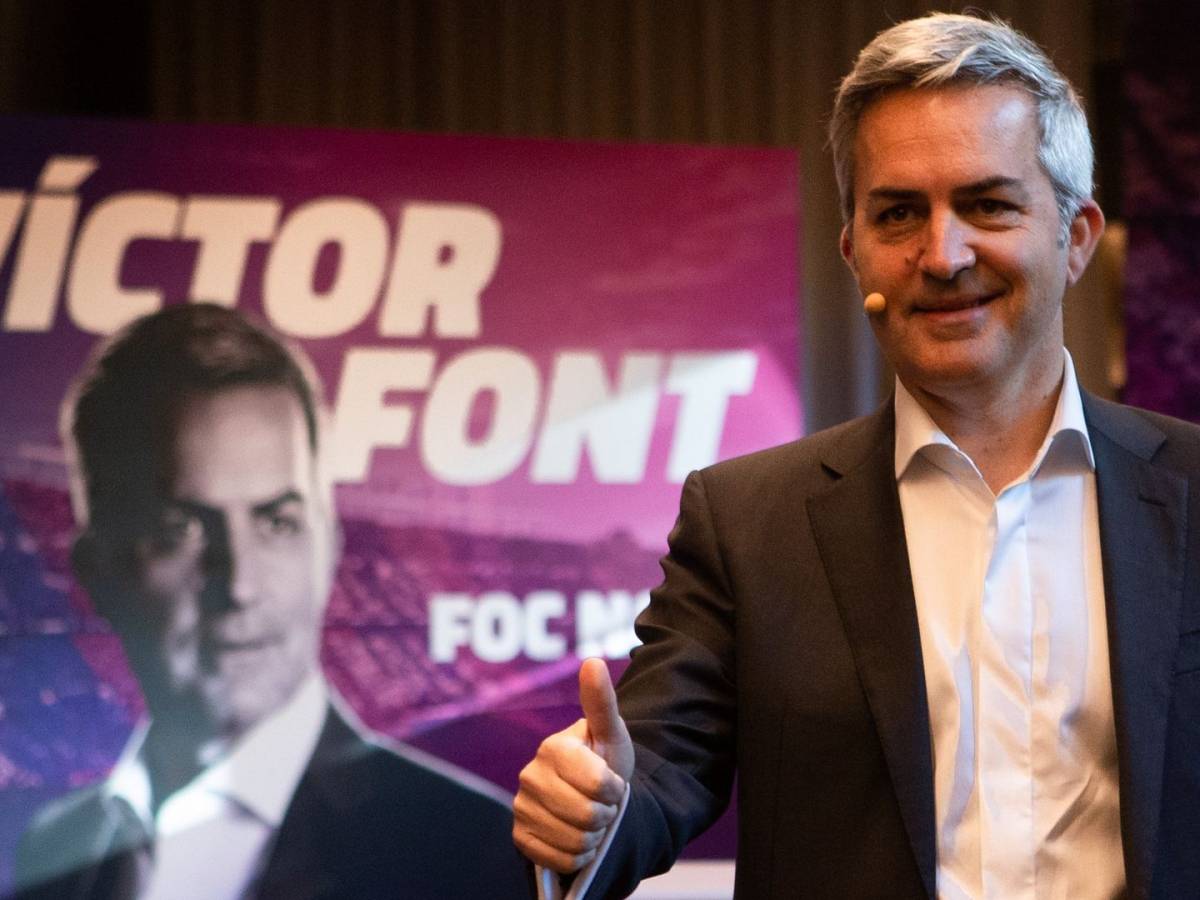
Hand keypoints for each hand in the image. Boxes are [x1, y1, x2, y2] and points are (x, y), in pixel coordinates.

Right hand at [512, 658, 634, 872]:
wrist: (592, 800)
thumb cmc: (605, 763)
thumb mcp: (611, 735)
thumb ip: (601, 702)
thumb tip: (592, 660)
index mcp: (553, 747)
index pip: (598, 784)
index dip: (614, 790)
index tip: (612, 783)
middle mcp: (530, 776)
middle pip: (587, 815)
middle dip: (605, 815)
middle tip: (602, 805)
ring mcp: (521, 808)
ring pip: (575, 841)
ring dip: (593, 837)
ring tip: (590, 821)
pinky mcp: (520, 837)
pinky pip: (558, 859)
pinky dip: (577, 856)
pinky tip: (576, 838)